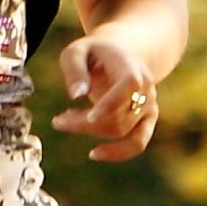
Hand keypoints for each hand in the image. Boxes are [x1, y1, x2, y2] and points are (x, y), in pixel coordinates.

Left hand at [52, 29, 165, 161]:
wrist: (123, 52)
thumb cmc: (95, 52)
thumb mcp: (77, 50)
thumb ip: (74, 69)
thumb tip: (76, 95)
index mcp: (132, 68)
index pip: (128, 86)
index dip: (111, 103)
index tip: (89, 115)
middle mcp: (146, 89)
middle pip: (118, 115)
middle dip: (84, 122)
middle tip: (58, 120)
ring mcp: (148, 105)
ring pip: (121, 130)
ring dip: (89, 131)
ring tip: (63, 121)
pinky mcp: (146, 118)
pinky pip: (138, 142)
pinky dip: (119, 152)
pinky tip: (94, 154)